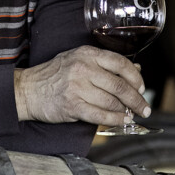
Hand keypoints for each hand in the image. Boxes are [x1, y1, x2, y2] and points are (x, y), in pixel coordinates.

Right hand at [14, 45, 150, 126]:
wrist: (29, 89)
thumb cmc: (55, 74)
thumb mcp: (78, 60)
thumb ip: (105, 64)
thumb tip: (136, 69)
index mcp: (86, 54)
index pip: (120, 63)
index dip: (136, 77)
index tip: (142, 87)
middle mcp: (83, 68)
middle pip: (119, 85)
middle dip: (136, 99)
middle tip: (145, 108)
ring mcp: (77, 87)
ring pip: (112, 102)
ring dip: (126, 111)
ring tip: (131, 115)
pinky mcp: (73, 105)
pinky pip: (101, 115)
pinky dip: (115, 120)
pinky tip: (121, 121)